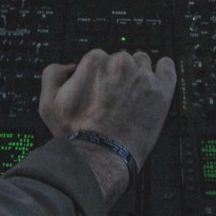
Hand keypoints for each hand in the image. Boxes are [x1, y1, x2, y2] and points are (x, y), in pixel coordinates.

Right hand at [40, 49, 176, 204]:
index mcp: (94, 61)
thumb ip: (53, 74)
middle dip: (118, 76)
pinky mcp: (161, 89)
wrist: (101, 157)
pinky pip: (168, 67)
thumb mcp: (48, 103)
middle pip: (122, 59)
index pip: (100, 58)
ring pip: (143, 62)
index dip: (98, 77)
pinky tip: (157, 80)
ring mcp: (142, 76)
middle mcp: (120, 63)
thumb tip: (69, 66)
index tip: (99, 91)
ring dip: (139, 75)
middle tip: (114, 99)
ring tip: (133, 97)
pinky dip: (163, 71)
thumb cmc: (76, 135)